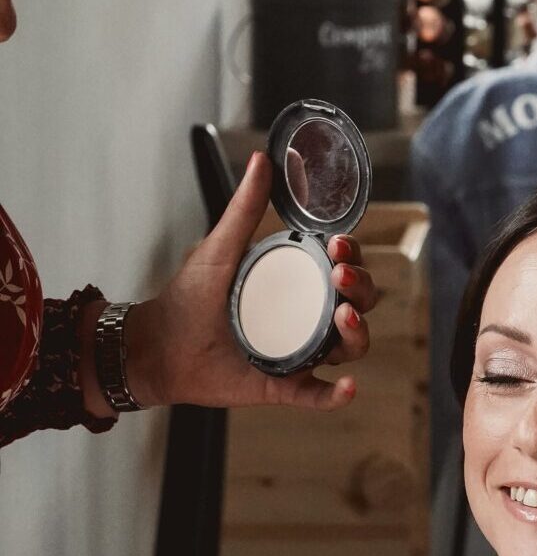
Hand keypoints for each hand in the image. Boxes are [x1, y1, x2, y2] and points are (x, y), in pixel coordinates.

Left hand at [125, 152, 380, 411]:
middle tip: (341, 275)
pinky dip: (337, 393)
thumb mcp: (220, 248)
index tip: (339, 244)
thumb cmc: (188, 297)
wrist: (156, 345)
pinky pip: (319, 394)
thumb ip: (244, 207)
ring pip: (349, 347)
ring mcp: (300, 353)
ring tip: (344, 318)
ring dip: (358, 334)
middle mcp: (307, 319)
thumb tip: (262, 161)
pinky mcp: (284, 385)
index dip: (352, 256)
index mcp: (299, 284)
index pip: (343, 268)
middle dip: (361, 288)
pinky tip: (347, 386)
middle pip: (358, 305)